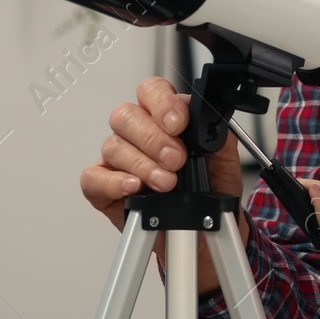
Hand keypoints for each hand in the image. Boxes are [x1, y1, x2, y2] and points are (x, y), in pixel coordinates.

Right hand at [80, 76, 248, 297]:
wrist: (206, 227)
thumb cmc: (211, 187)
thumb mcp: (225, 157)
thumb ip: (218, 134)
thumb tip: (210, 123)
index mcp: (164, 116)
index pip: (152, 91)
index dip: (162, 104)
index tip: (178, 124)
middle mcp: (137, 133)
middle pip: (126, 115)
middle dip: (154, 139)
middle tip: (176, 160)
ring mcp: (118, 159)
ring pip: (113, 146)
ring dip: (143, 165)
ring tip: (166, 183)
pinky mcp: (103, 186)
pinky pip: (94, 177)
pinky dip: (114, 182)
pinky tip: (134, 187)